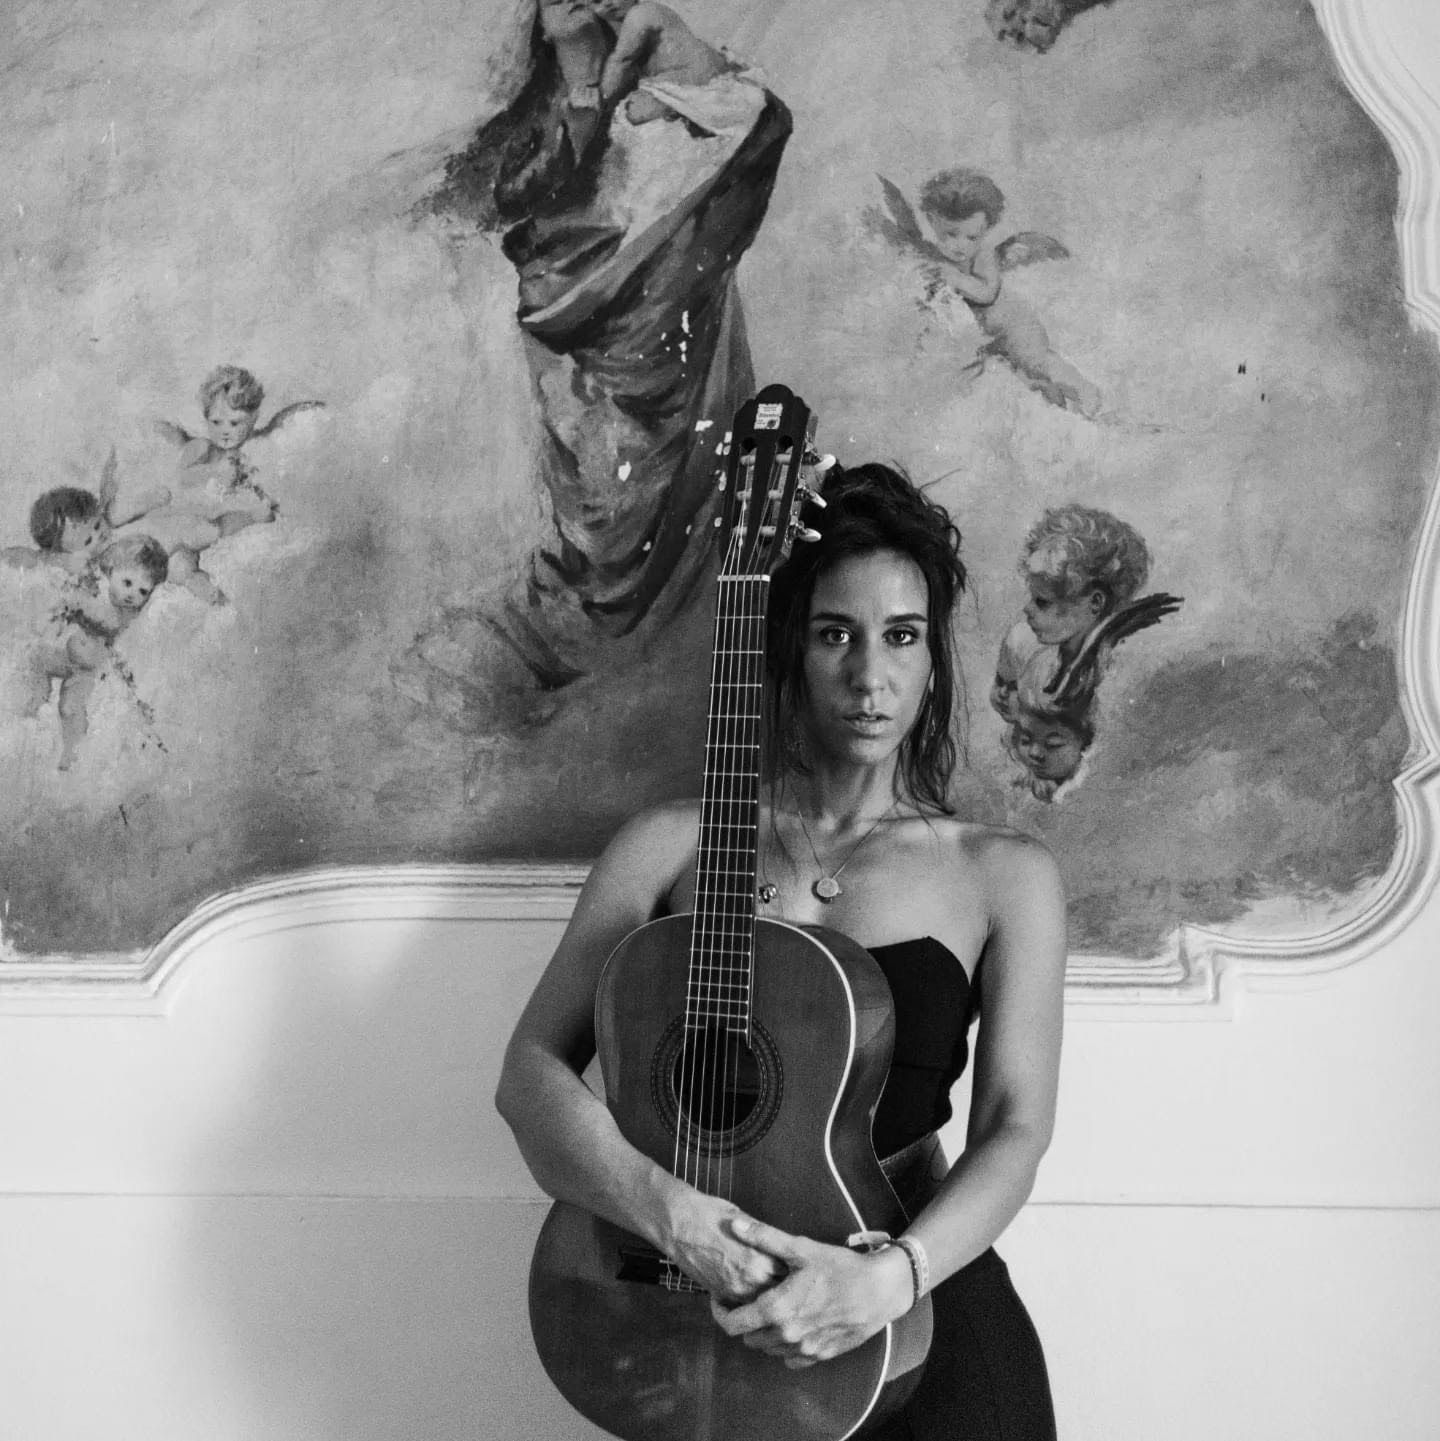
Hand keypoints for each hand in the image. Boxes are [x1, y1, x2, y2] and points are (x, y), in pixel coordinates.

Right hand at [659, 1191, 786, 1304]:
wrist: (677, 1224)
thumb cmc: (709, 1214)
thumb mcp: (745, 1219)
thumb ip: (763, 1238)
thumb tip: (778, 1246)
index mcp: (759, 1259)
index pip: (788, 1275)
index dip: (793, 1271)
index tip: (796, 1268)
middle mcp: (748, 1281)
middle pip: (778, 1293)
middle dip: (784, 1287)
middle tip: (789, 1282)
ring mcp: (732, 1291)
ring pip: (760, 1303)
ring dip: (766, 1296)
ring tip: (770, 1286)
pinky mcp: (718, 1295)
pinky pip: (740, 1304)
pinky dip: (747, 1299)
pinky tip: (749, 1288)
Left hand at [709, 1218, 913, 1367]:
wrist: (879, 1291)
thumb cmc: (840, 1267)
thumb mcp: (801, 1248)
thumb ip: (765, 1238)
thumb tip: (733, 1225)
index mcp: (777, 1310)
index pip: (733, 1325)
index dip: (720, 1313)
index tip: (720, 1300)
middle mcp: (787, 1335)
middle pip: (749, 1338)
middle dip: (744, 1320)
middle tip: (749, 1300)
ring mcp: (804, 1349)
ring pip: (769, 1349)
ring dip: (764, 1333)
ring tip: (772, 1309)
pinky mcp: (820, 1356)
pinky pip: (791, 1358)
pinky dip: (785, 1345)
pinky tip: (793, 1323)